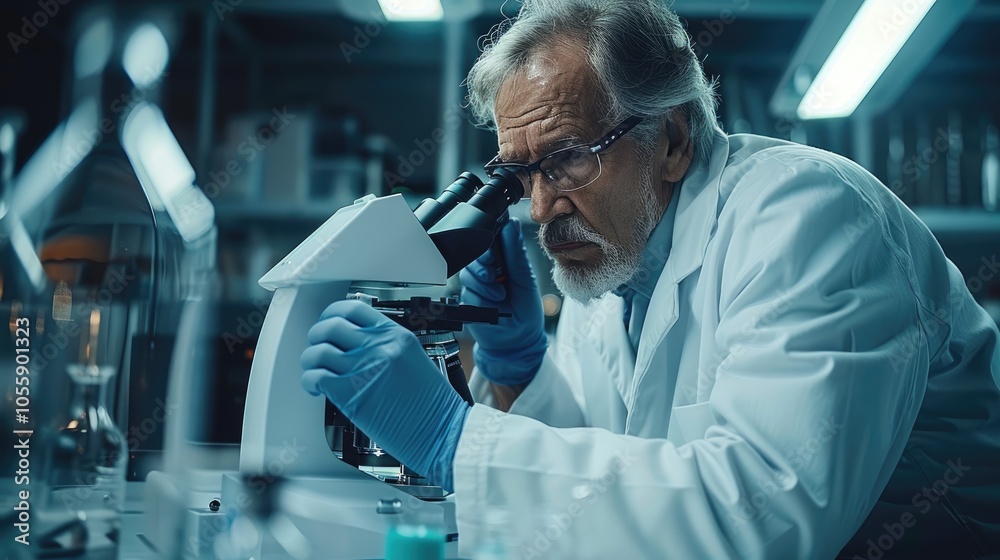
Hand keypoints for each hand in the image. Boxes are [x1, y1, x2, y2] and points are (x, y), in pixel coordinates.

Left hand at [300, 300, 468, 490]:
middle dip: (317, 335)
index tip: (328, 321)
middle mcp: (378, 348)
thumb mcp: (413, 359)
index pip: (353, 309)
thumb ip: (386, 346)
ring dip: (310, 360)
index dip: (333, 313)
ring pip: (318, 351)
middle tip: (318, 345)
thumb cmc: (431, 404)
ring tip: (316, 369)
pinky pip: (315, 377)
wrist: (440, 430)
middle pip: (330, 326)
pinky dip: (309, 381)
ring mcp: (363, 369)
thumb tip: (359, 344)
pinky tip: (317, 388)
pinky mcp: (351, 394)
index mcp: (395, 336)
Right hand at [459, 218, 547, 385]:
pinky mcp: (468, 298)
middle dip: (484, 261)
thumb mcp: (525, 279)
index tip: (496, 248)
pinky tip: (492, 303)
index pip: (492, 239)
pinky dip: (481, 296)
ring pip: (469, 272)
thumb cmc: (526, 311)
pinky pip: (467, 290)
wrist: (516, 342)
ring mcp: (477, 284)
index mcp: (505, 259)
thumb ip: (516, 253)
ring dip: (485, 283)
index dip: (490, 238)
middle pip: (475, 253)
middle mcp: (489, 269)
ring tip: (500, 295)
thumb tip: (511, 224)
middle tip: (495, 271)